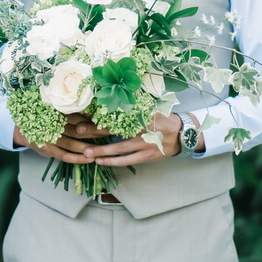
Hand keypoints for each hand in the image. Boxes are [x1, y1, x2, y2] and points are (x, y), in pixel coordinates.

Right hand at [12, 113, 108, 162]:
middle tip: (113, 134)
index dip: (96, 118)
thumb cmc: (45, 119)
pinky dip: (77, 158)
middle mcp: (55, 124)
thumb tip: (95, 109)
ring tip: (102, 150)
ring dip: (88, 148)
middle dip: (97, 132)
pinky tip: (88, 159)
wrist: (22, 130)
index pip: (81, 114)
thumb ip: (73, 110)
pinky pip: (64, 155)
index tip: (110, 120)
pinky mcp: (48, 150)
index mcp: (59, 112)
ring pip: (73, 144)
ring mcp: (51, 137)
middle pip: (80, 129)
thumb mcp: (56, 110)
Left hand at [80, 113, 201, 167]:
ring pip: (118, 148)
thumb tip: (111, 99)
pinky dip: (113, 161)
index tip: (85, 113)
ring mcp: (144, 143)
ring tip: (84, 152)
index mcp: (141, 113)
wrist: (182, 134)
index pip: (117, 113)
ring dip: (101, 150)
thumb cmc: (163, 118)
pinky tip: (100, 162)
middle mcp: (142, 128)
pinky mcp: (146, 156)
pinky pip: (127, 159)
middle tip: (78, 131)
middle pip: (114, 130)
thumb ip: (133, 106)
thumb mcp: (150, 107)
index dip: (101, 113)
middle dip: (95, 131)